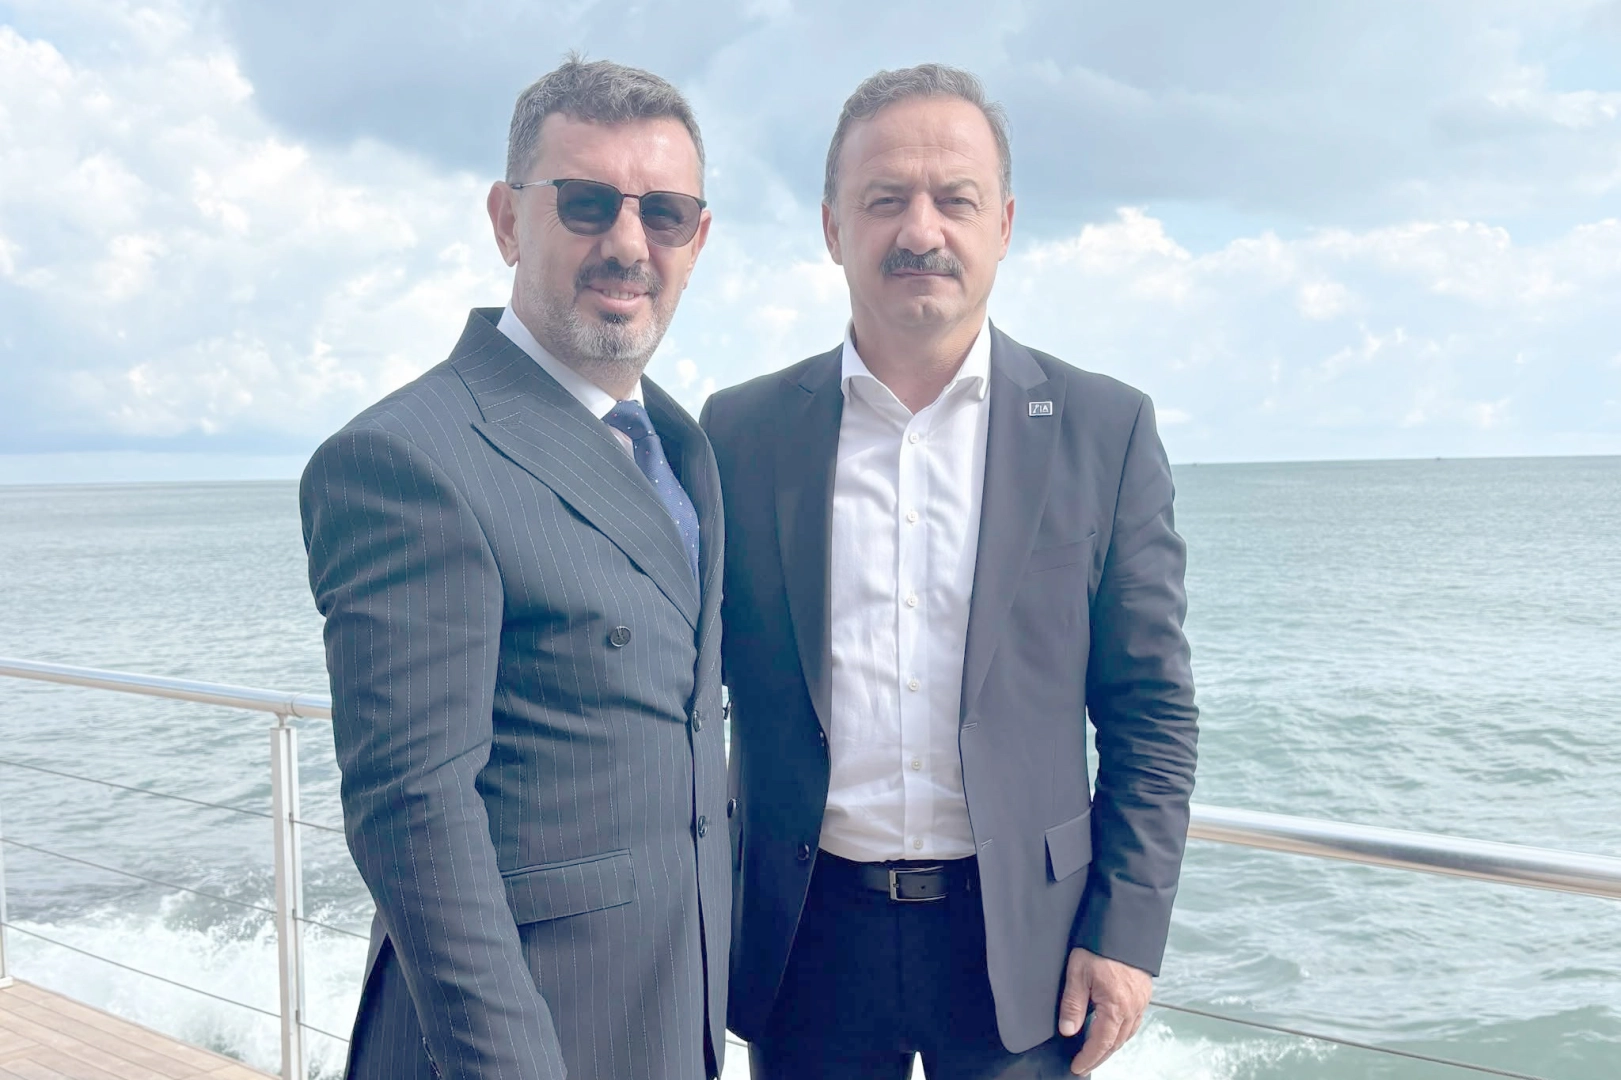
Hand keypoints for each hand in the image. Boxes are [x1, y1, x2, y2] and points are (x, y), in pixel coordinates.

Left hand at [1058, 947, 1152, 1075]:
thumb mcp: (1078, 973)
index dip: (1088, 1058)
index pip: (1101, 1043)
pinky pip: (1134, 1022)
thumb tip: (1068, 1030)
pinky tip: (1112, 1030)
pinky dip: (1122, 1032)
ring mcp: (1141, 1001)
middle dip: (1100, 1056)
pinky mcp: (1144, 993)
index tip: (1076, 1067)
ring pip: (1127, 1034)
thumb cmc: (1100, 946)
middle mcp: (1132, 1008)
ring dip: (1112, 1046)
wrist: (1125, 926)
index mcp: (1116, 1006)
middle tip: (1084, 1064)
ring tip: (1096, 1051)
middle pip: (1116, 1043)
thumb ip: (1073, 1004)